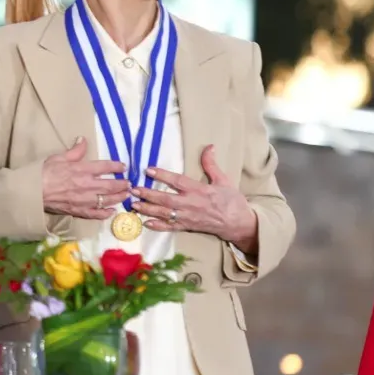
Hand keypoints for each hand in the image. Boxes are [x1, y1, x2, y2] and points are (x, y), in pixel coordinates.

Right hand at [41, 137, 128, 219]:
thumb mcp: (58, 157)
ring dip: (119, 197)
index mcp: (82, 170)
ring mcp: (84, 200)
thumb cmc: (43, 173)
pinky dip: (105, 213)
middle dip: (122, 184)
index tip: (123, 167)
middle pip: (111, 185)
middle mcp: (87, 185)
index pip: (105, 166)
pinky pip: (96, 214)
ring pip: (107, 199)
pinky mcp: (79, 211)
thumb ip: (74, 151)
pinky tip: (111, 211)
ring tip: (125, 195)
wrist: (33, 191)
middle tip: (129, 184)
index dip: (116, 166)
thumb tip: (83, 140)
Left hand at [131, 145, 258, 247]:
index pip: (177, 181)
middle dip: (148, 194)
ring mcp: (188, 217)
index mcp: (199, 190)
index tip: (148, 170)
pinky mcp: (188, 227)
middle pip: (166, 199)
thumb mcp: (224, 180)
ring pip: (165, 214)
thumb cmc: (232, 200)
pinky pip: (170, 227)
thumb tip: (209, 146)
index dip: (163, 175)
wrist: (239, 223)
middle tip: (133, 189)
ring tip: (134, 204)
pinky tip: (145, 223)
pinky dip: (158, 226)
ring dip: (148, 209)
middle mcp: (191, 204)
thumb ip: (211, 164)